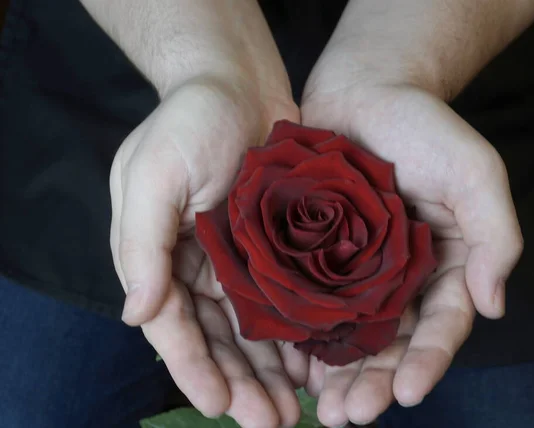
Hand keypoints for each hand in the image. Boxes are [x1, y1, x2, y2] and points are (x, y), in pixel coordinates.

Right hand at [110, 78, 307, 427]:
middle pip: (218, 339)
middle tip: (269, 422)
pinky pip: (284, 300)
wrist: (237, 80)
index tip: (217, 408)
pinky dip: (295, 334)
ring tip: (294, 410)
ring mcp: (238, 258)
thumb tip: (137, 314)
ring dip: (269, 371)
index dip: (194, 368)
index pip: (174, 325)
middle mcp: (198, 264)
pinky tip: (314, 364)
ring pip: (253, 330)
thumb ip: (140, 244)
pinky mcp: (274, 246)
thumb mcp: (152, 173)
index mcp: (160, 255)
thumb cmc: (189, 118)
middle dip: (240, 384)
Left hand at [300, 84, 522, 426]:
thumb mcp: (475, 172)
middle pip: (389, 342)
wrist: (363, 91)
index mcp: (441, 265)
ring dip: (335, 374)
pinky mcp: (311, 254)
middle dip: (372, 383)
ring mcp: (352, 269)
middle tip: (350, 416)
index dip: (427, 362)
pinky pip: (305, 302)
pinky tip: (287, 366)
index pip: (439, 325)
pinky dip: (299, 337)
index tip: (406, 393)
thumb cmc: (423, 126)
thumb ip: (495, 236)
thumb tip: (493, 305)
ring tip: (320, 408)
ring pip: (346, 334)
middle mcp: (396, 276)